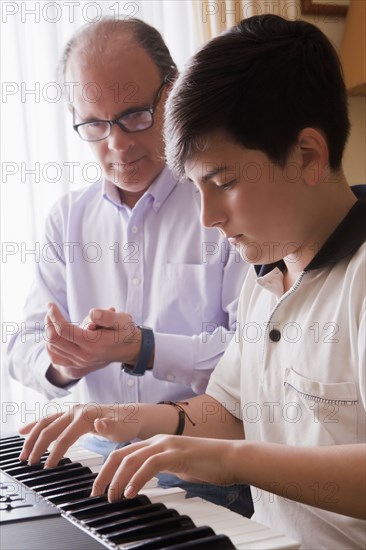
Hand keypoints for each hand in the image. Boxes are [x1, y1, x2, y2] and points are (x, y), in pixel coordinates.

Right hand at [18, 403, 141, 466]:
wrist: (132, 415)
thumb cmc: (127, 424)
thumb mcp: (122, 429)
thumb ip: (110, 427)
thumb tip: (100, 423)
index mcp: (86, 415)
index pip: (65, 436)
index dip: (54, 453)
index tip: (47, 468)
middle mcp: (76, 410)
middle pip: (50, 428)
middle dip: (37, 446)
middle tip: (28, 463)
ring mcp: (73, 411)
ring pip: (46, 422)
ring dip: (32, 437)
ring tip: (23, 453)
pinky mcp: (71, 414)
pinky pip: (50, 419)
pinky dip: (36, 425)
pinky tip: (24, 430)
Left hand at [44, 303, 141, 380]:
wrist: (130, 349)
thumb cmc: (125, 331)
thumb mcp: (122, 320)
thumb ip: (108, 317)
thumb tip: (92, 314)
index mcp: (93, 344)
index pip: (64, 330)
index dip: (54, 316)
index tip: (51, 305)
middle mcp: (83, 356)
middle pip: (54, 340)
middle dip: (48, 321)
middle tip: (51, 309)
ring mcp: (79, 362)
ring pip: (52, 349)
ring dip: (48, 332)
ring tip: (51, 318)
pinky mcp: (76, 365)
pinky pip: (55, 358)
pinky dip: (50, 345)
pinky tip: (54, 334)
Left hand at [91, 434, 241, 500]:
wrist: (231, 458)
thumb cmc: (208, 464)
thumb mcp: (177, 465)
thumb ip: (162, 468)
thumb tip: (148, 479)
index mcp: (156, 443)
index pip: (123, 453)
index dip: (108, 470)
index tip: (100, 487)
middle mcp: (158, 441)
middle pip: (120, 454)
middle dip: (104, 474)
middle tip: (97, 493)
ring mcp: (167, 445)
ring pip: (131, 459)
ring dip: (118, 479)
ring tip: (112, 496)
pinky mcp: (176, 454)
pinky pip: (150, 464)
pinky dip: (137, 478)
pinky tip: (131, 492)